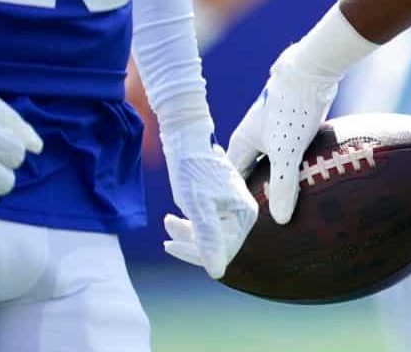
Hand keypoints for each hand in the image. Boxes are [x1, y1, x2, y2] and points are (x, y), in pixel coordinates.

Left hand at [161, 125, 257, 277]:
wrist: (187, 137)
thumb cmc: (193, 171)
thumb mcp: (198, 208)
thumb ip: (209, 240)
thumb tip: (217, 272)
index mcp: (245, 215)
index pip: (222, 251)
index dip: (195, 253)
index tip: (168, 244)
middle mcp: (244, 211)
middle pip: (216, 243)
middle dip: (188, 240)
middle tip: (166, 228)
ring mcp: (233, 205)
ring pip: (209, 233)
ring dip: (186, 231)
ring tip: (167, 220)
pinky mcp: (221, 199)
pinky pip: (207, 221)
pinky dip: (189, 222)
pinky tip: (173, 217)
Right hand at [224, 49, 341, 224]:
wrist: (310, 70)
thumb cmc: (293, 109)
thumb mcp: (287, 151)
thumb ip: (283, 185)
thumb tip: (279, 220)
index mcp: (241, 144)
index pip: (232, 182)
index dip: (234, 203)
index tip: (240, 225)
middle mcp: (252, 137)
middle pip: (249, 172)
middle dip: (254, 193)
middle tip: (261, 219)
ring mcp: (270, 129)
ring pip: (268, 161)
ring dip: (274, 179)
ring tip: (283, 201)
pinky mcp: (289, 123)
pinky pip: (286, 151)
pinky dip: (290, 165)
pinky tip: (304, 175)